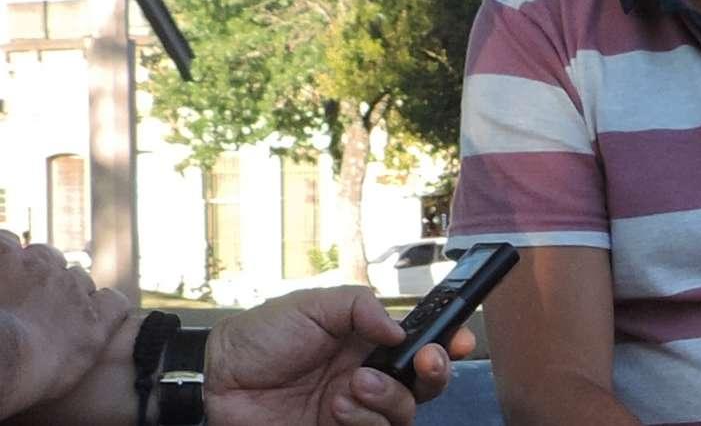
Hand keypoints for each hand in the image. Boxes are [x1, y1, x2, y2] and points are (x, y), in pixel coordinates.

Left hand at [0, 229, 129, 417]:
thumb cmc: (24, 375)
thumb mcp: (69, 369)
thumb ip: (88, 341)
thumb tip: (90, 335)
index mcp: (93, 319)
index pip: (113, 302)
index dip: (98, 307)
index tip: (84, 318)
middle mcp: (73, 287)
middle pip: (76, 278)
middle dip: (62, 290)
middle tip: (38, 307)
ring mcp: (40, 268)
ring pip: (46, 256)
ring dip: (35, 268)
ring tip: (15, 285)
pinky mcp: (6, 254)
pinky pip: (8, 242)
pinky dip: (4, 251)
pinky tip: (0, 263)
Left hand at [204, 286, 476, 425]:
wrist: (219, 380)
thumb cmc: (262, 336)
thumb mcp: (312, 303)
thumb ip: (360, 306)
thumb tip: (400, 327)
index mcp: (369, 339)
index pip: (420, 341)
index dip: (449, 340)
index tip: (462, 339)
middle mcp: (370, 374)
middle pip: (426, 381)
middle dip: (435, 371)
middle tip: (425, 361)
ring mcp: (356, 410)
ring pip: (405, 413)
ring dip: (388, 397)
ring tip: (354, 385)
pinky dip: (364, 421)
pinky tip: (338, 406)